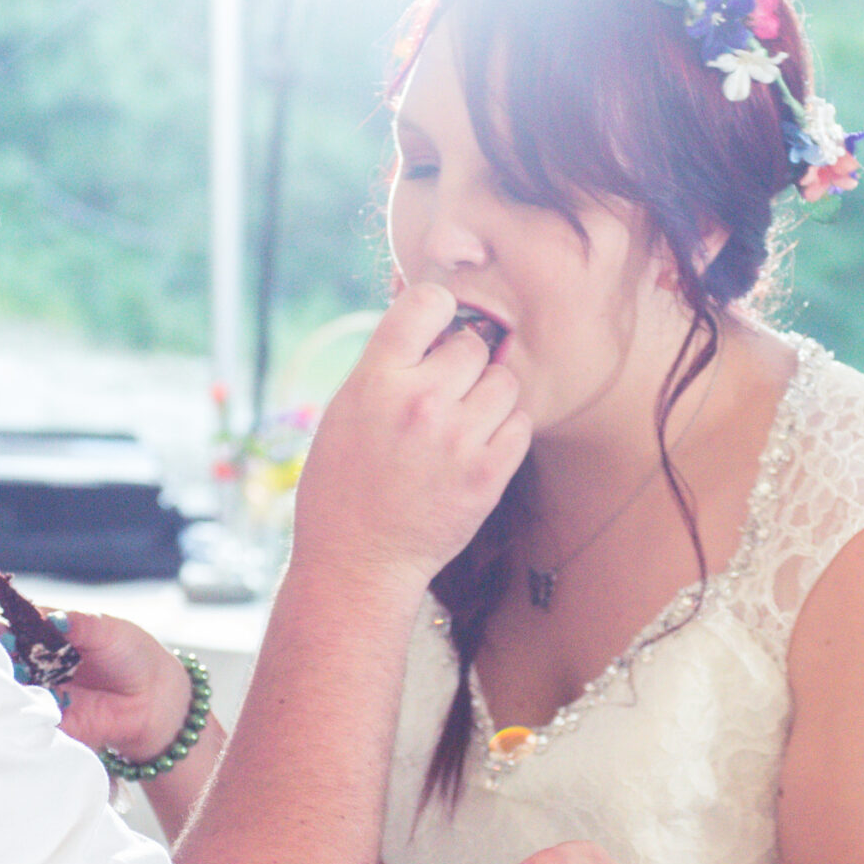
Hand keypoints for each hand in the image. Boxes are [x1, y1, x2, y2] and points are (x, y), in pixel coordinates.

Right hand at [0, 605, 190, 762]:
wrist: (155, 696)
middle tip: (8, 653)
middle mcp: (35, 662)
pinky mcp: (50, 720)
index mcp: (43, 632)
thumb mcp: (107, 628)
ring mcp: (40, 691)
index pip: (7, 624)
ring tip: (22, 676)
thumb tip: (51, 618)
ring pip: (10, 688)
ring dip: (11, 683)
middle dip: (0, 656)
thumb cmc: (130, 653)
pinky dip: (30, 709)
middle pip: (2, 657)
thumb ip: (78, 623)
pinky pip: (31, 716)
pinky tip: (38, 701)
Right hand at [290, 282, 527, 596]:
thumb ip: (385, 368)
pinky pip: (520, 424)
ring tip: (463, 423)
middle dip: (462, 365)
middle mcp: (420, 402)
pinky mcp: (488, 474)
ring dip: (488, 397)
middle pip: (473, 345)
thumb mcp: (344, 412)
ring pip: (503, 382)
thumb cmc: (343, 486)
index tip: (438, 327)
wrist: (357, 561)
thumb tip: (429, 329)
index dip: (438, 310)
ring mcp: (458, 439)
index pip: (426, 302)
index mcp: (376, 380)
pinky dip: (505, 432)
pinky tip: (478, 447)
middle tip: (444, 394)